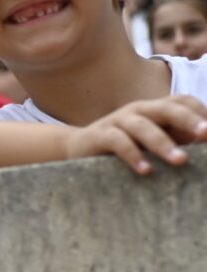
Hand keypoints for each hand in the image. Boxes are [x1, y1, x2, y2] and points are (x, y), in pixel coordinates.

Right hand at [64, 94, 206, 173]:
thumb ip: (178, 139)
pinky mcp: (98, 136)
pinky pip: (118, 141)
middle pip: (167, 108)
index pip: (183, 101)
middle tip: (206, 134)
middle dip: (189, 120)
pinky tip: (146, 170)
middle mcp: (138, 110)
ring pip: (143, 126)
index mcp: (155, 110)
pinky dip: (133, 155)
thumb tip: (205, 140)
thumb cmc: (124, 148)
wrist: (77, 148)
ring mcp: (117, 121)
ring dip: (163, 143)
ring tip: (181, 161)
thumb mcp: (153, 142)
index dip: (201, 113)